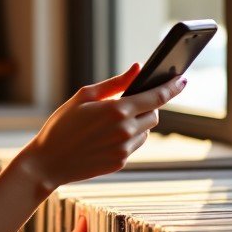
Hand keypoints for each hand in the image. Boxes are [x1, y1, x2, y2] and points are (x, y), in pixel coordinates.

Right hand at [22, 65, 186, 192]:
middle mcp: (125, 131)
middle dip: (148, 107)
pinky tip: (105, 138)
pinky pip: (134, 146)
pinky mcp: (120, 162)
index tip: (183, 80)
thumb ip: (114, 83)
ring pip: (146, 132)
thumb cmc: (61, 124)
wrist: (48, 161)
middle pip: (155, 115)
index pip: (157, 97)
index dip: (173, 87)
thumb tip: (137, 68)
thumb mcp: (84, 96)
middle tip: (129, 103)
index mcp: (117, 110)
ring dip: (138, 124)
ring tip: (111, 123)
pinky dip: (128, 138)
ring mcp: (124, 149)